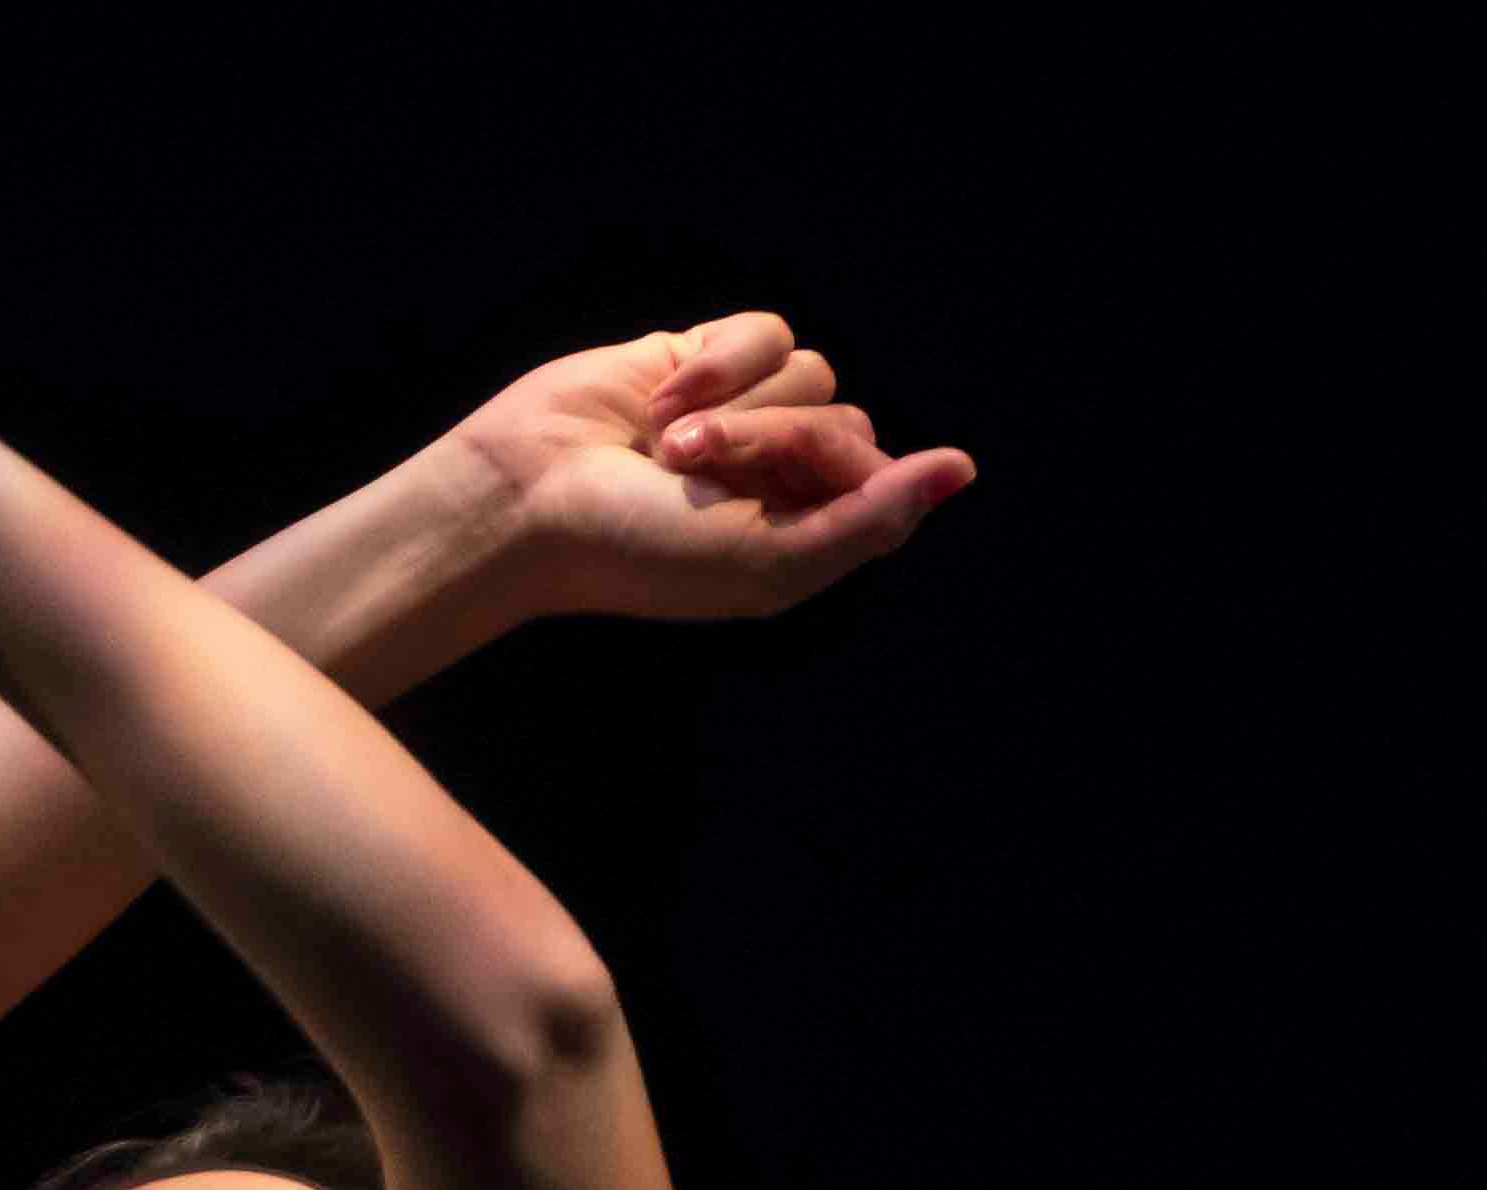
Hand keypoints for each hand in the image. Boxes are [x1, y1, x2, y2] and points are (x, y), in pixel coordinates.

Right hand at [452, 312, 975, 623]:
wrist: (524, 501)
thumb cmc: (635, 552)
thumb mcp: (767, 560)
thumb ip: (870, 521)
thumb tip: (962, 467)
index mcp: (804, 535)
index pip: (882, 482)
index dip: (839, 478)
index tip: (771, 497)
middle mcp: (783, 477)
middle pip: (847, 423)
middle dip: (774, 440)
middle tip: (690, 471)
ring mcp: (746, 416)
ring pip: (812, 371)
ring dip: (737, 405)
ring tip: (666, 443)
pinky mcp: (706, 362)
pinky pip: (765, 332)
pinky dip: (717, 364)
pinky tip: (659, 402)